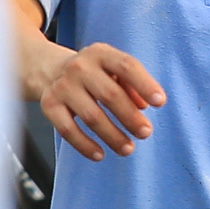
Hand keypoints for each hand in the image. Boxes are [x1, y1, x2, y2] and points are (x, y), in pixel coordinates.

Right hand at [27, 41, 165, 159]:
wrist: (49, 69)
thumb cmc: (93, 73)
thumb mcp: (112, 69)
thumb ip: (131, 84)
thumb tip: (143, 105)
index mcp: (101, 54)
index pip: (126, 66)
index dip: (145, 84)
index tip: (160, 102)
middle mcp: (80, 67)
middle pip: (110, 95)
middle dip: (131, 117)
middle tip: (146, 132)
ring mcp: (63, 86)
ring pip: (91, 116)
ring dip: (112, 136)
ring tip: (128, 148)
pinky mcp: (49, 105)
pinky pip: (68, 130)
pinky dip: (85, 145)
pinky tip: (100, 154)